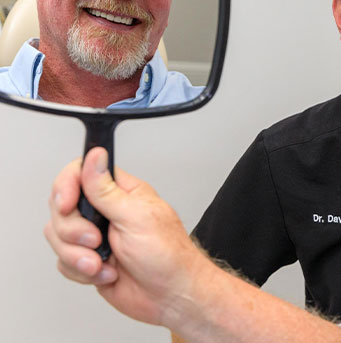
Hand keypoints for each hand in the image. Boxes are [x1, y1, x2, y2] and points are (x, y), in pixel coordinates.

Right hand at [44, 147, 208, 325]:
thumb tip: (95, 156)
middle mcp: (106, 211)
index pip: (80, 173)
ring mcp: (95, 236)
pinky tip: (107, 274)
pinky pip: (64, 261)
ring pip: (59, 236)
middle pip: (62, 207)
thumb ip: (107, 190)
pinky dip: (82, 272)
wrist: (171, 295)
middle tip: (97, 240)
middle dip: (73, 230)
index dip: (66, 187)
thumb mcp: (136, 217)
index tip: (68, 205)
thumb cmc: (167, 254)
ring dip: (78, 255)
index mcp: (121, 192)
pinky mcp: (88, 259)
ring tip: (103, 263)